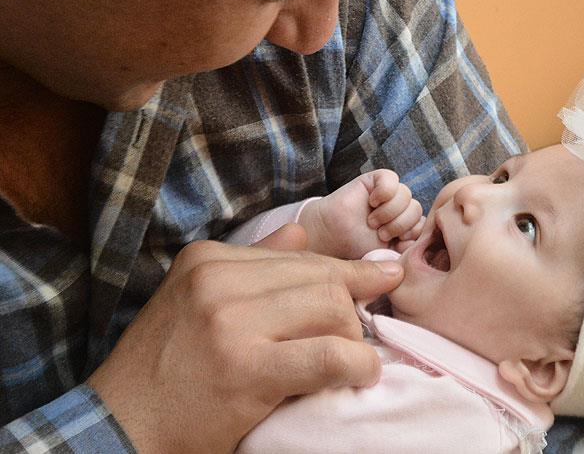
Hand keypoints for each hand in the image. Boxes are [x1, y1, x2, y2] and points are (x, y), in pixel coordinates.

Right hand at [87, 225, 403, 453]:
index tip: (386, 274)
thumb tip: (301, 233)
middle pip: (321, 278)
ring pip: (332, 307)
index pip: (301, 256)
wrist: (121, 425)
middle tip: (361, 334)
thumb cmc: (166, 368)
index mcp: (209, 259)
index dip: (349, 270)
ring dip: (354, 337)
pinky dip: (357, 363)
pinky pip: (328, 355)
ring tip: (351, 360)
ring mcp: (231, 322)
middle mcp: (218, 280)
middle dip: (352, 306)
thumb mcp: (197, 300)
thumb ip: (252, 263)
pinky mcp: (247, 368)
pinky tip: (360, 374)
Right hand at [300, 169, 423, 258]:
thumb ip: (406, 252)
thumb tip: (420, 244)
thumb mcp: (386, 256)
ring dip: (389, 212)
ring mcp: (390, 194)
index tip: (396, 245)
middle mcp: (401, 209)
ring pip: (407, 195)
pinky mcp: (377, 180)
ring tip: (372, 221)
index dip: (412, 235)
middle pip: (417, 210)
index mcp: (407, 227)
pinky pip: (392, 179)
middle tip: (381, 234)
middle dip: (399, 225)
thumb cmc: (356, 248)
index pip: (425, 225)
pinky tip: (372, 202)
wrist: (331, 236)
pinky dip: (384, 192)